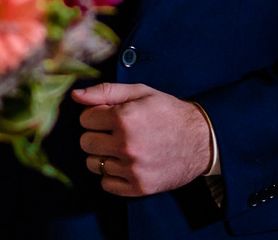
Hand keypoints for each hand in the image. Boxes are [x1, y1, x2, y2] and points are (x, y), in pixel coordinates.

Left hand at [73, 83, 210, 196]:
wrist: (201, 140)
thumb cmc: (168, 112)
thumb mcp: (140, 92)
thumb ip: (105, 91)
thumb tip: (76, 95)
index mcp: (124, 118)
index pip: (85, 119)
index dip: (96, 115)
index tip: (109, 116)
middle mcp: (126, 145)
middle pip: (85, 142)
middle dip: (96, 135)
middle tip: (114, 132)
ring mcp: (132, 168)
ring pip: (93, 164)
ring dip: (102, 155)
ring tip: (120, 148)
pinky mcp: (139, 186)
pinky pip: (106, 184)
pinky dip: (112, 175)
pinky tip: (126, 163)